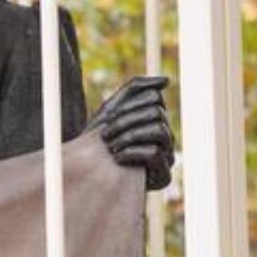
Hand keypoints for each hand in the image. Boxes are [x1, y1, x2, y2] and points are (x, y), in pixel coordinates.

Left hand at [91, 74, 173, 191]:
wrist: (88, 173)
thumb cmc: (100, 139)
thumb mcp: (113, 109)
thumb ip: (136, 89)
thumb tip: (167, 81)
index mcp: (155, 119)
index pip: (154, 98)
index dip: (129, 104)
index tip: (106, 117)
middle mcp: (166, 137)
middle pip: (156, 114)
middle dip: (125, 122)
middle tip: (104, 135)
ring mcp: (168, 156)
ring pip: (159, 130)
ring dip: (129, 136)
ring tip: (110, 146)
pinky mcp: (164, 175)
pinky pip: (155, 152)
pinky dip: (132, 152)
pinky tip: (116, 158)